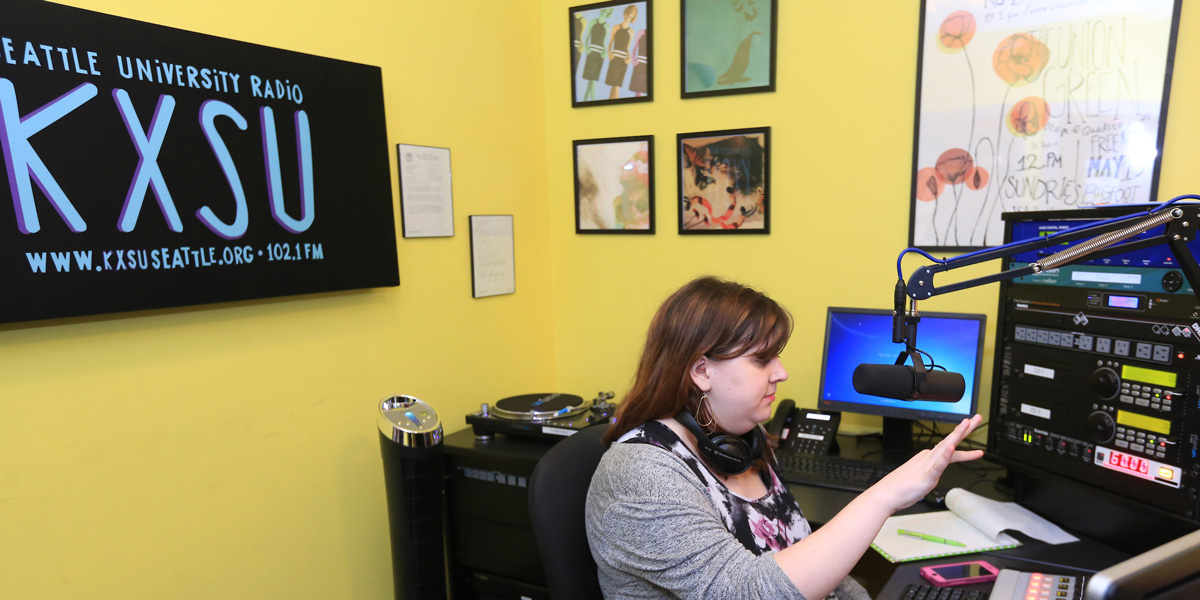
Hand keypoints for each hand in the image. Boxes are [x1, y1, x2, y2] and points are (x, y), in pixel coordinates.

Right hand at [867, 414, 983, 511]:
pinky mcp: (927, 476)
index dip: (961, 436)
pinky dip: (946, 456)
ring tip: (966, 424)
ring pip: (946, 448)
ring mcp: (928, 465)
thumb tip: (932, 474)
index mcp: (928, 458)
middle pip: (951, 441)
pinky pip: (938, 465)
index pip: (950, 446)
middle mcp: (929, 458)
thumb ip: (928, 474)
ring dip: (957, 435)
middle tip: (977, 418)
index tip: (969, 426)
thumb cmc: (900, 488)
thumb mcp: (920, 478)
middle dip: (965, 429)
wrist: (886, 494)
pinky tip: (952, 448)